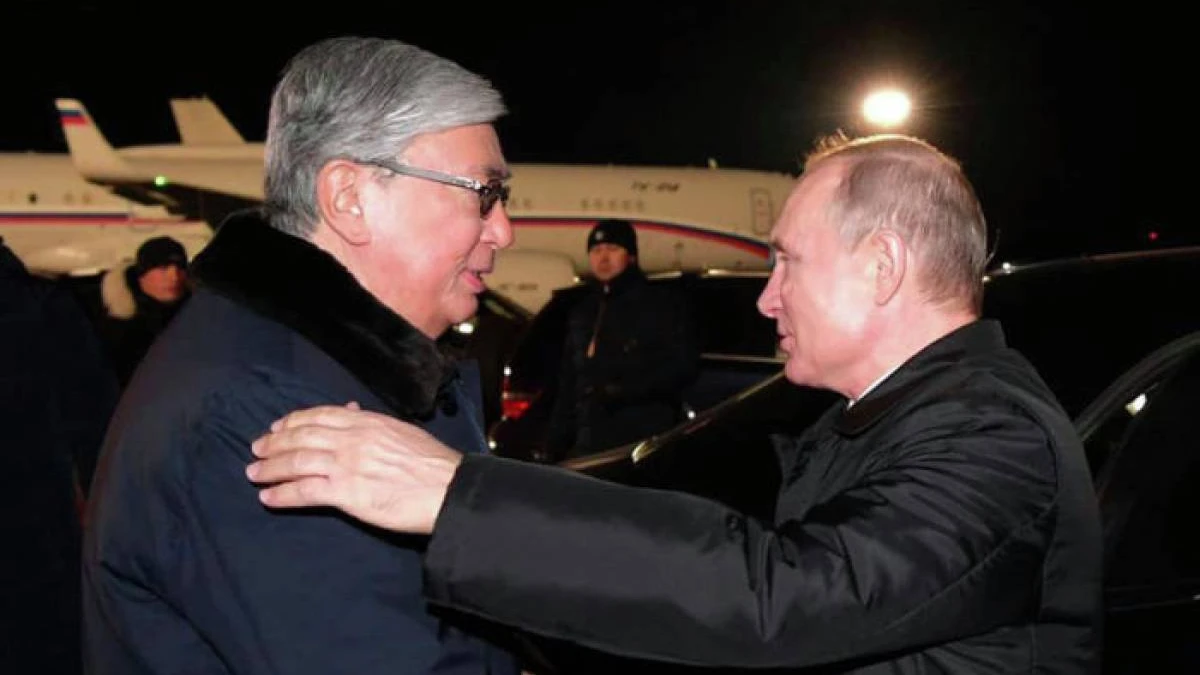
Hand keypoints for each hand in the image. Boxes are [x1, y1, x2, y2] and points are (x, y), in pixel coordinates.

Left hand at [246, 403, 462, 534]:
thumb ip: (374, 424)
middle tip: (256, 449)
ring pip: (297, 461)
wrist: (447, 488)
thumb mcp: (402, 431)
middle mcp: (352, 439)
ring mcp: (346, 465)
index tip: (278, 426)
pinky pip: (304, 491)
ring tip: (254, 473)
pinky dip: (282, 493)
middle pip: (302, 436)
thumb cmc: (433, 463)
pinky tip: (269, 497)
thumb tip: (353, 413)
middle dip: (275, 443)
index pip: (321, 416)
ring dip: (271, 467)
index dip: (294, 420)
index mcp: (367, 422)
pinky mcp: (345, 493)